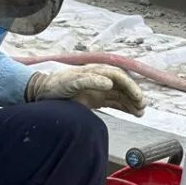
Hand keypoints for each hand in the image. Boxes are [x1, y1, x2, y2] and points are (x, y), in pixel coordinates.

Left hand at [25, 64, 145, 116]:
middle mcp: (99, 79)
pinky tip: (132, 112)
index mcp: (95, 72)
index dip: (129, 86)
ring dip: (131, 102)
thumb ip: (89, 81)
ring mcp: (98, 88)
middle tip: (142, 106)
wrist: (42, 92)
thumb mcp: (71, 82)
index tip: (137, 97)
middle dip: (133, 94)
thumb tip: (109, 83)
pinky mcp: (95, 98)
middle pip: (122, 85)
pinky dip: (124, 106)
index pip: (118, 77)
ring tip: (140, 112)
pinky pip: (114, 101)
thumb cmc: (56, 85)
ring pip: (120, 94)